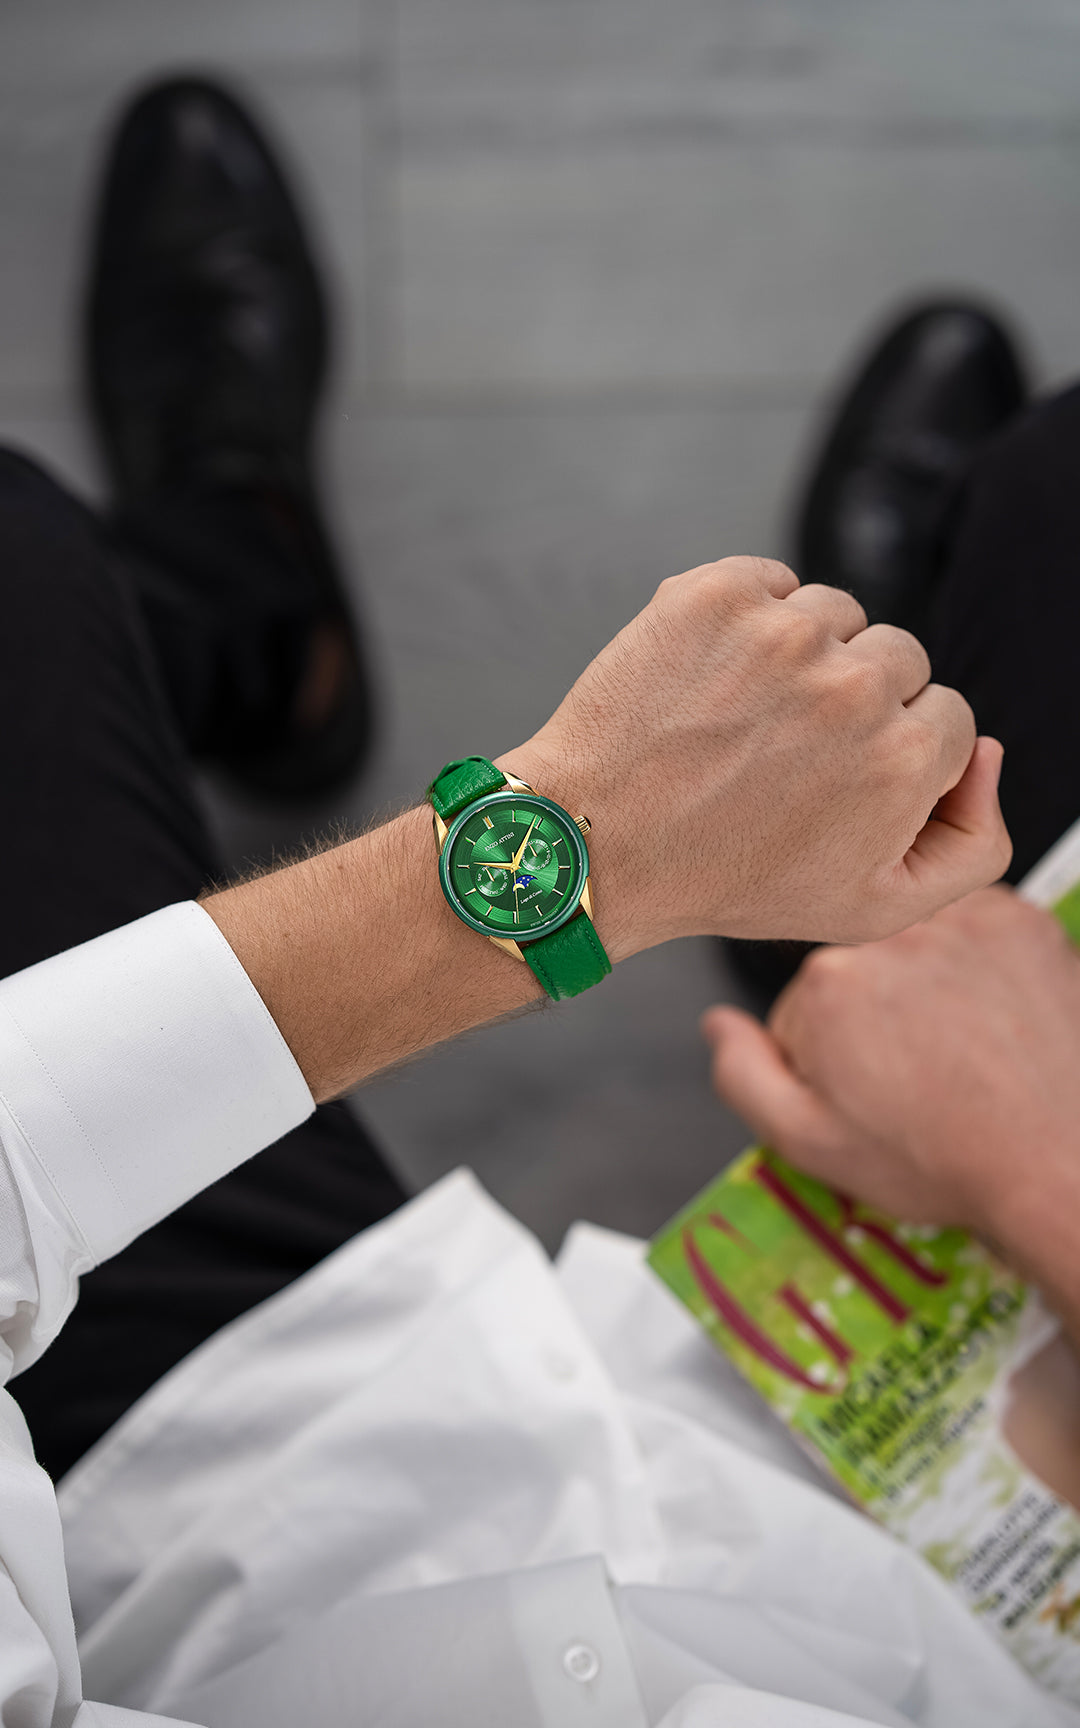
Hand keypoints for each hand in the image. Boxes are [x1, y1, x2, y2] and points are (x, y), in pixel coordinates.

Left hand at [501, 557, 1009, 959]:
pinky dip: (752, 617)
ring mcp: (782, 632)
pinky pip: (772, 581)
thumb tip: (988, 755)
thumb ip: (970, 845)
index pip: (947, 716)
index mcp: (903, 759)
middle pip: (899, 658)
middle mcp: (854, 687)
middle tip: (785, 752)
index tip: (835, 777)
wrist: (598, 844)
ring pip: (837, 615)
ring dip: (804, 655)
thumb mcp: (871, 910)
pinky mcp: (718, 594)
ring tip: (745, 718)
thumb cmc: (727, 880)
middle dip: (855, 701)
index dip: (894, 750)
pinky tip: (717, 678)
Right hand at [703, 887, 1079, 1330]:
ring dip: (924, 979)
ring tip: (957, 1046)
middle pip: (856, 965)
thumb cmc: (947, 1160)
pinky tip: (988, 1016)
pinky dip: (977, 962)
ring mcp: (960, 921)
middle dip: (873, 1012)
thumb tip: (716, 1024)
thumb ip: (743, 1076)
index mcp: (828, 983)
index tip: (868, 1087)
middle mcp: (892, 936)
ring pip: (913, 941)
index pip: (800, 1002)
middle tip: (917, 1074)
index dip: (827, 1053)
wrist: (1059, 1165)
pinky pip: (972, 926)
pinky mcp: (1019, 920)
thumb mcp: (811, 1145)